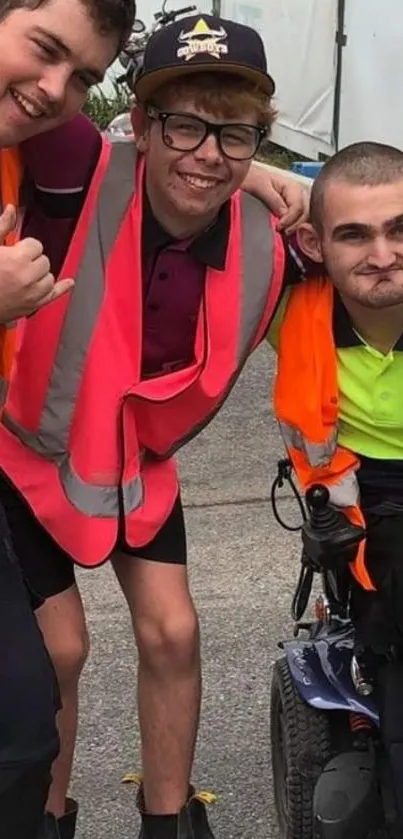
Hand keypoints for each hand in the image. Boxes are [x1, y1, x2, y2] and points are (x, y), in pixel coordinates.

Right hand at [0, 204, 73, 322]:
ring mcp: (32, 294)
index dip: (25, 246)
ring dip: (40, 274)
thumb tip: (11, 210)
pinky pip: (53, 295)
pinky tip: (69, 283)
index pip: (36, 245)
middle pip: (44, 261)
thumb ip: (2, 227)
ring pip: (49, 277)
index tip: (16, 250)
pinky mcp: (32, 306)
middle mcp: (28, 277)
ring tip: (24, 275)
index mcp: (16, 259)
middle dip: (32, 260)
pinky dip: (62, 288)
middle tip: (16, 264)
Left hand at [241, 163, 309, 234]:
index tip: (279, 227)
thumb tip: (285, 215)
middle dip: (295, 224)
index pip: (298, 206)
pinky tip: (286, 230)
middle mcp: (298, 194)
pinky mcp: (292, 209)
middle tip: (282, 232)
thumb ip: (274, 200)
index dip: (290, 219)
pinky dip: (294, 226)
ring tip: (284, 233)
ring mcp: (296, 202)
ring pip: (304, 218)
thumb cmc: (253, 179)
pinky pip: (298, 219)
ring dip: (296, 227)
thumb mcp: (261, 188)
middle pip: (305, 213)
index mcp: (292, 186)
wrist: (246, 178)